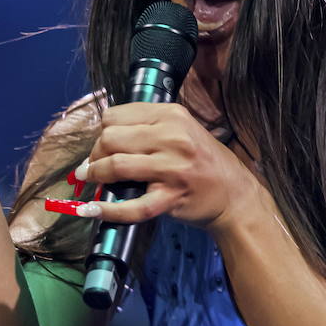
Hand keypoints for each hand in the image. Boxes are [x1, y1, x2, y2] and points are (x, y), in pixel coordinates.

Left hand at [53, 101, 262, 234]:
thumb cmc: (203, 161)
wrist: (234, 194)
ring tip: (91, 180)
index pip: (115, 115)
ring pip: (115, 165)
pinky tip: (92, 211)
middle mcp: (172, 137)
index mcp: (171, 114)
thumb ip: (147, 127)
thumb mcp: (181, 130)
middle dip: (95, 154)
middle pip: (110, 138)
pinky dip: (108, 210)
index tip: (102, 145)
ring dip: (95, 174)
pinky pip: (132, 206)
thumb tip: (103, 136)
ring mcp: (172, 167)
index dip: (102, 132)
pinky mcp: (171, 197)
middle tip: (94, 166)